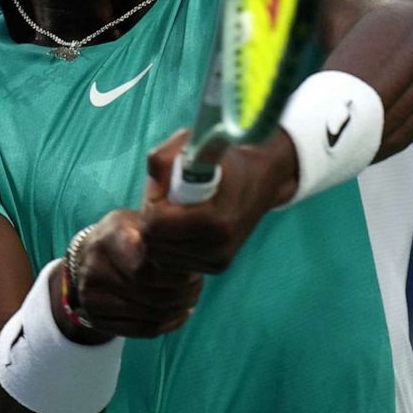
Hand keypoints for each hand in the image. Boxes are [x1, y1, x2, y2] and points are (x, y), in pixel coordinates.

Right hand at [57, 209, 203, 341]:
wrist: (87, 257)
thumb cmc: (125, 235)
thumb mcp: (138, 222)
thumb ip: (161, 236)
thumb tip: (193, 255)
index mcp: (109, 239)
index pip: (144, 268)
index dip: (175, 275)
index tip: (193, 270)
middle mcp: (94, 269)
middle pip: (150, 294)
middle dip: (183, 292)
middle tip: (197, 284)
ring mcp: (92, 298)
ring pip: (150, 314)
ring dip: (179, 309)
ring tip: (192, 297)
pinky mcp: (97, 320)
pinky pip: (143, 330)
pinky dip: (169, 324)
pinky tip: (181, 313)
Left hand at [137, 128, 298, 275]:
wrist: (261, 180)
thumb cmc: (225, 161)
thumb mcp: (195, 145)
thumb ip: (164, 157)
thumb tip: (151, 182)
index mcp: (216, 220)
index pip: (157, 225)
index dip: (152, 203)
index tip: (164, 188)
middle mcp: (219, 247)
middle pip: (155, 242)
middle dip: (153, 220)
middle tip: (167, 200)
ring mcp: (219, 260)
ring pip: (161, 256)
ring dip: (161, 234)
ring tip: (177, 212)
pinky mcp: (218, 266)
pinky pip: (175, 263)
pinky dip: (171, 246)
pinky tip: (185, 227)